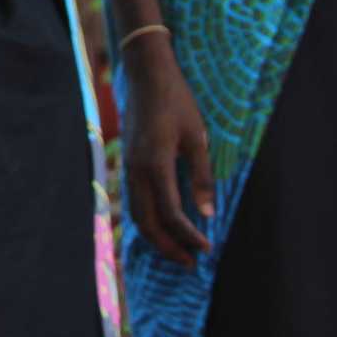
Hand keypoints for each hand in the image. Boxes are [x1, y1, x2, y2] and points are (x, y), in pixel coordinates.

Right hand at [124, 40, 214, 266]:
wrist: (146, 74)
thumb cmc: (176, 101)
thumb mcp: (197, 136)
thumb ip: (202, 176)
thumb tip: (209, 213)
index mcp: (155, 164)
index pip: (171, 213)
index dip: (189, 235)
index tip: (207, 247)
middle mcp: (136, 170)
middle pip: (147, 222)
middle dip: (168, 246)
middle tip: (190, 262)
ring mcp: (128, 167)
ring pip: (136, 214)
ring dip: (156, 237)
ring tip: (178, 251)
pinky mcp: (128, 163)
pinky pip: (133, 201)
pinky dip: (147, 220)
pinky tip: (162, 225)